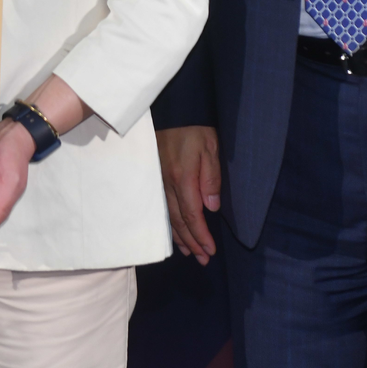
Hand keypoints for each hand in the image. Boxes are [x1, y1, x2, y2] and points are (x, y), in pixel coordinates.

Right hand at [157, 126, 220, 263]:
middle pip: (179, 221)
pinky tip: (174, 232)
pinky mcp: (155, 177)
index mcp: (183, 177)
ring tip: (191, 252)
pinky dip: (169, 224)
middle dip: (192, 242)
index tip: (211, 251)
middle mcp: (167, 183)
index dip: (201, 236)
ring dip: (180, 237)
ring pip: (168, 217)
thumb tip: (211, 207)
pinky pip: (162, 207)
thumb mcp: (211, 148)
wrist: (174, 109)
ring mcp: (158, 181)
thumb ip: (211, 177)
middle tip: (204, 259)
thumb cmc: (196, 128)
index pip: (193, 215)